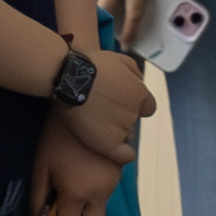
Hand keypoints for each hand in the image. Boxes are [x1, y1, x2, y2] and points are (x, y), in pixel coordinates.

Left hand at [33, 120, 120, 215]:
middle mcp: (100, 192)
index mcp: (77, 193)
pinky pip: (105, 191)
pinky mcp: (120, 171)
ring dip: (85, 208)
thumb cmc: (57, 135)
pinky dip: (93, 192)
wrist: (87, 102)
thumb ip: (40, 198)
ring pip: (100, 208)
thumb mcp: (41, 166)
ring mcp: (114, 182)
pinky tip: (82, 172)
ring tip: (69, 187)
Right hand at [54, 42, 151, 162]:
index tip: (120, 105)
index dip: (134, 106)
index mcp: (139, 93)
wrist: (69, 77)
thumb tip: (140, 83)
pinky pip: (123, 155)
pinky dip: (121, 155)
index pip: (147, 107)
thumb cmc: (90, 64)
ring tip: (92, 121)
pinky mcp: (108, 143)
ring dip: (113, 130)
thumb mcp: (119, 59)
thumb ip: (134, 73)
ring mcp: (122, 128)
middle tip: (100, 110)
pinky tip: (112, 149)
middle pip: (132, 121)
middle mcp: (134, 112)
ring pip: (124, 135)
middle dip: (120, 116)